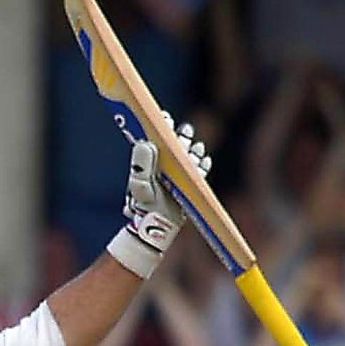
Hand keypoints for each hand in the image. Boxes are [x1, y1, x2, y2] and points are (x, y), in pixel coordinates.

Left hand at [123, 112, 211, 252]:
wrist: (155, 227)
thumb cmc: (144, 206)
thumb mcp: (140, 186)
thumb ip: (142, 166)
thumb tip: (148, 143)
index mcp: (150, 161)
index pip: (156, 138)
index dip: (161, 126)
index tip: (164, 118)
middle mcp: (164, 165)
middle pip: (175, 145)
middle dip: (180, 136)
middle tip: (184, 132)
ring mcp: (177, 174)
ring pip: (188, 156)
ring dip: (193, 150)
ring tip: (195, 148)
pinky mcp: (189, 184)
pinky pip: (199, 171)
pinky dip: (202, 165)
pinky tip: (204, 161)